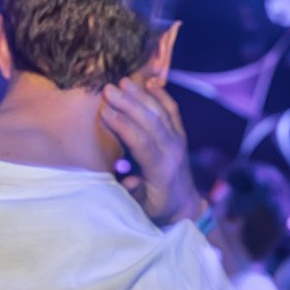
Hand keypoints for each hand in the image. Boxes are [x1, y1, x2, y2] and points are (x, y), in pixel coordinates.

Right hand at [100, 78, 203, 225]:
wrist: (185, 205)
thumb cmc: (158, 207)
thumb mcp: (143, 208)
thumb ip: (134, 193)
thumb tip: (127, 178)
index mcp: (162, 170)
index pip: (142, 142)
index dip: (123, 125)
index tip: (104, 111)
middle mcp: (173, 151)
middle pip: (151, 121)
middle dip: (129, 103)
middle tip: (108, 89)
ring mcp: (179, 141)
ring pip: (161, 112)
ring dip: (141, 95)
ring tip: (123, 82)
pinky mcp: (181, 135)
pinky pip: (173, 110)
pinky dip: (162, 95)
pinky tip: (150, 82)